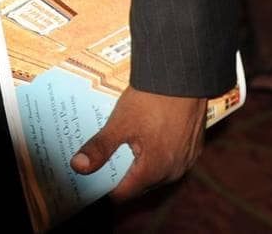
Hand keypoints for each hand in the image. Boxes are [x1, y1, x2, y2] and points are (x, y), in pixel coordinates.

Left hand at [71, 85, 206, 201]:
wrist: (183, 78)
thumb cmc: (152, 100)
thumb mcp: (120, 123)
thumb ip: (100, 147)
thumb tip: (79, 166)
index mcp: (154, 171)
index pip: (124, 193)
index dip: (104, 187)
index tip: (90, 177)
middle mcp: (173, 172)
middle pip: (140, 183)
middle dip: (119, 173)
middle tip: (100, 158)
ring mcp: (186, 160)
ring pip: (155, 171)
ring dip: (138, 163)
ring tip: (118, 146)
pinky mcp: (192, 147)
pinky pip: (170, 158)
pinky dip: (155, 153)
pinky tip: (143, 137)